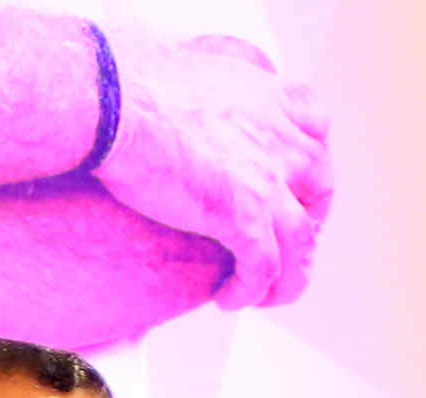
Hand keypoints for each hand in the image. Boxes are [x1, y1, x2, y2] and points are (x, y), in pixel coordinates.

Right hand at [96, 29, 335, 311]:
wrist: (106, 98)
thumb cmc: (118, 79)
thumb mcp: (176, 69)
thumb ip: (198, 88)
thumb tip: (173, 91)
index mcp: (262, 96)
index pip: (313, 122)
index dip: (309, 153)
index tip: (295, 176)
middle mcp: (276, 136)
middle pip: (320, 183)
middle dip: (310, 216)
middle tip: (281, 240)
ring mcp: (266, 178)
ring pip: (303, 241)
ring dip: (289, 273)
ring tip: (264, 293)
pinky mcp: (243, 216)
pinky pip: (264, 268)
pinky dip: (251, 290)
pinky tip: (227, 299)